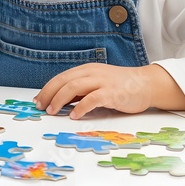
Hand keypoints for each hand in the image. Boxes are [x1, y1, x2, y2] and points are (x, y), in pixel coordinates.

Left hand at [34, 63, 184, 119]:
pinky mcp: (112, 92)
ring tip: (53, 112)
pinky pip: (92, 99)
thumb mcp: (96, 84)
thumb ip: (81, 91)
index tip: (38, 100)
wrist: (146, 84)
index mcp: (86, 70)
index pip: (61, 78)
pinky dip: (81, 107)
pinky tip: (74, 115)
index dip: (47, 89)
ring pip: (74, 87)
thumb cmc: (120, 86)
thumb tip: (60, 101)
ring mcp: (102, 81)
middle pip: (63, 81)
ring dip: (60, 100)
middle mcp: (92, 73)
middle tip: (41, 107)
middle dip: (49, 94)